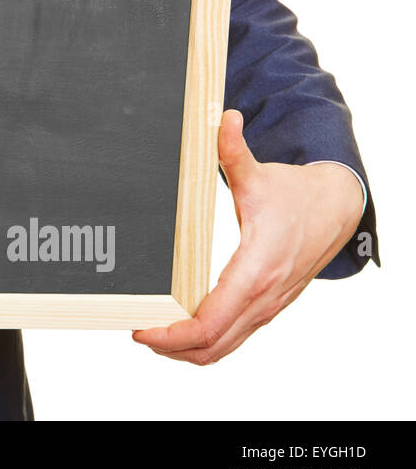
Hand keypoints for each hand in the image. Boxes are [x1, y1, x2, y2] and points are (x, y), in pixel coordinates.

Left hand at [132, 109, 362, 364]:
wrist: (335, 209)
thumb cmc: (294, 194)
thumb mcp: (260, 173)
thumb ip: (233, 149)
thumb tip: (222, 117)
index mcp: (256, 269)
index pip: (211, 320)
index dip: (173, 333)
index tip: (140, 329)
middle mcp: (263, 296)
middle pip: (212, 345)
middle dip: (169, 346)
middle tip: (134, 331)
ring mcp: (268, 307)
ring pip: (223, 349)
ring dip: (186, 351)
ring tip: (150, 335)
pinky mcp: (268, 308)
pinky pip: (234, 338)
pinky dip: (206, 344)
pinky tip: (179, 332)